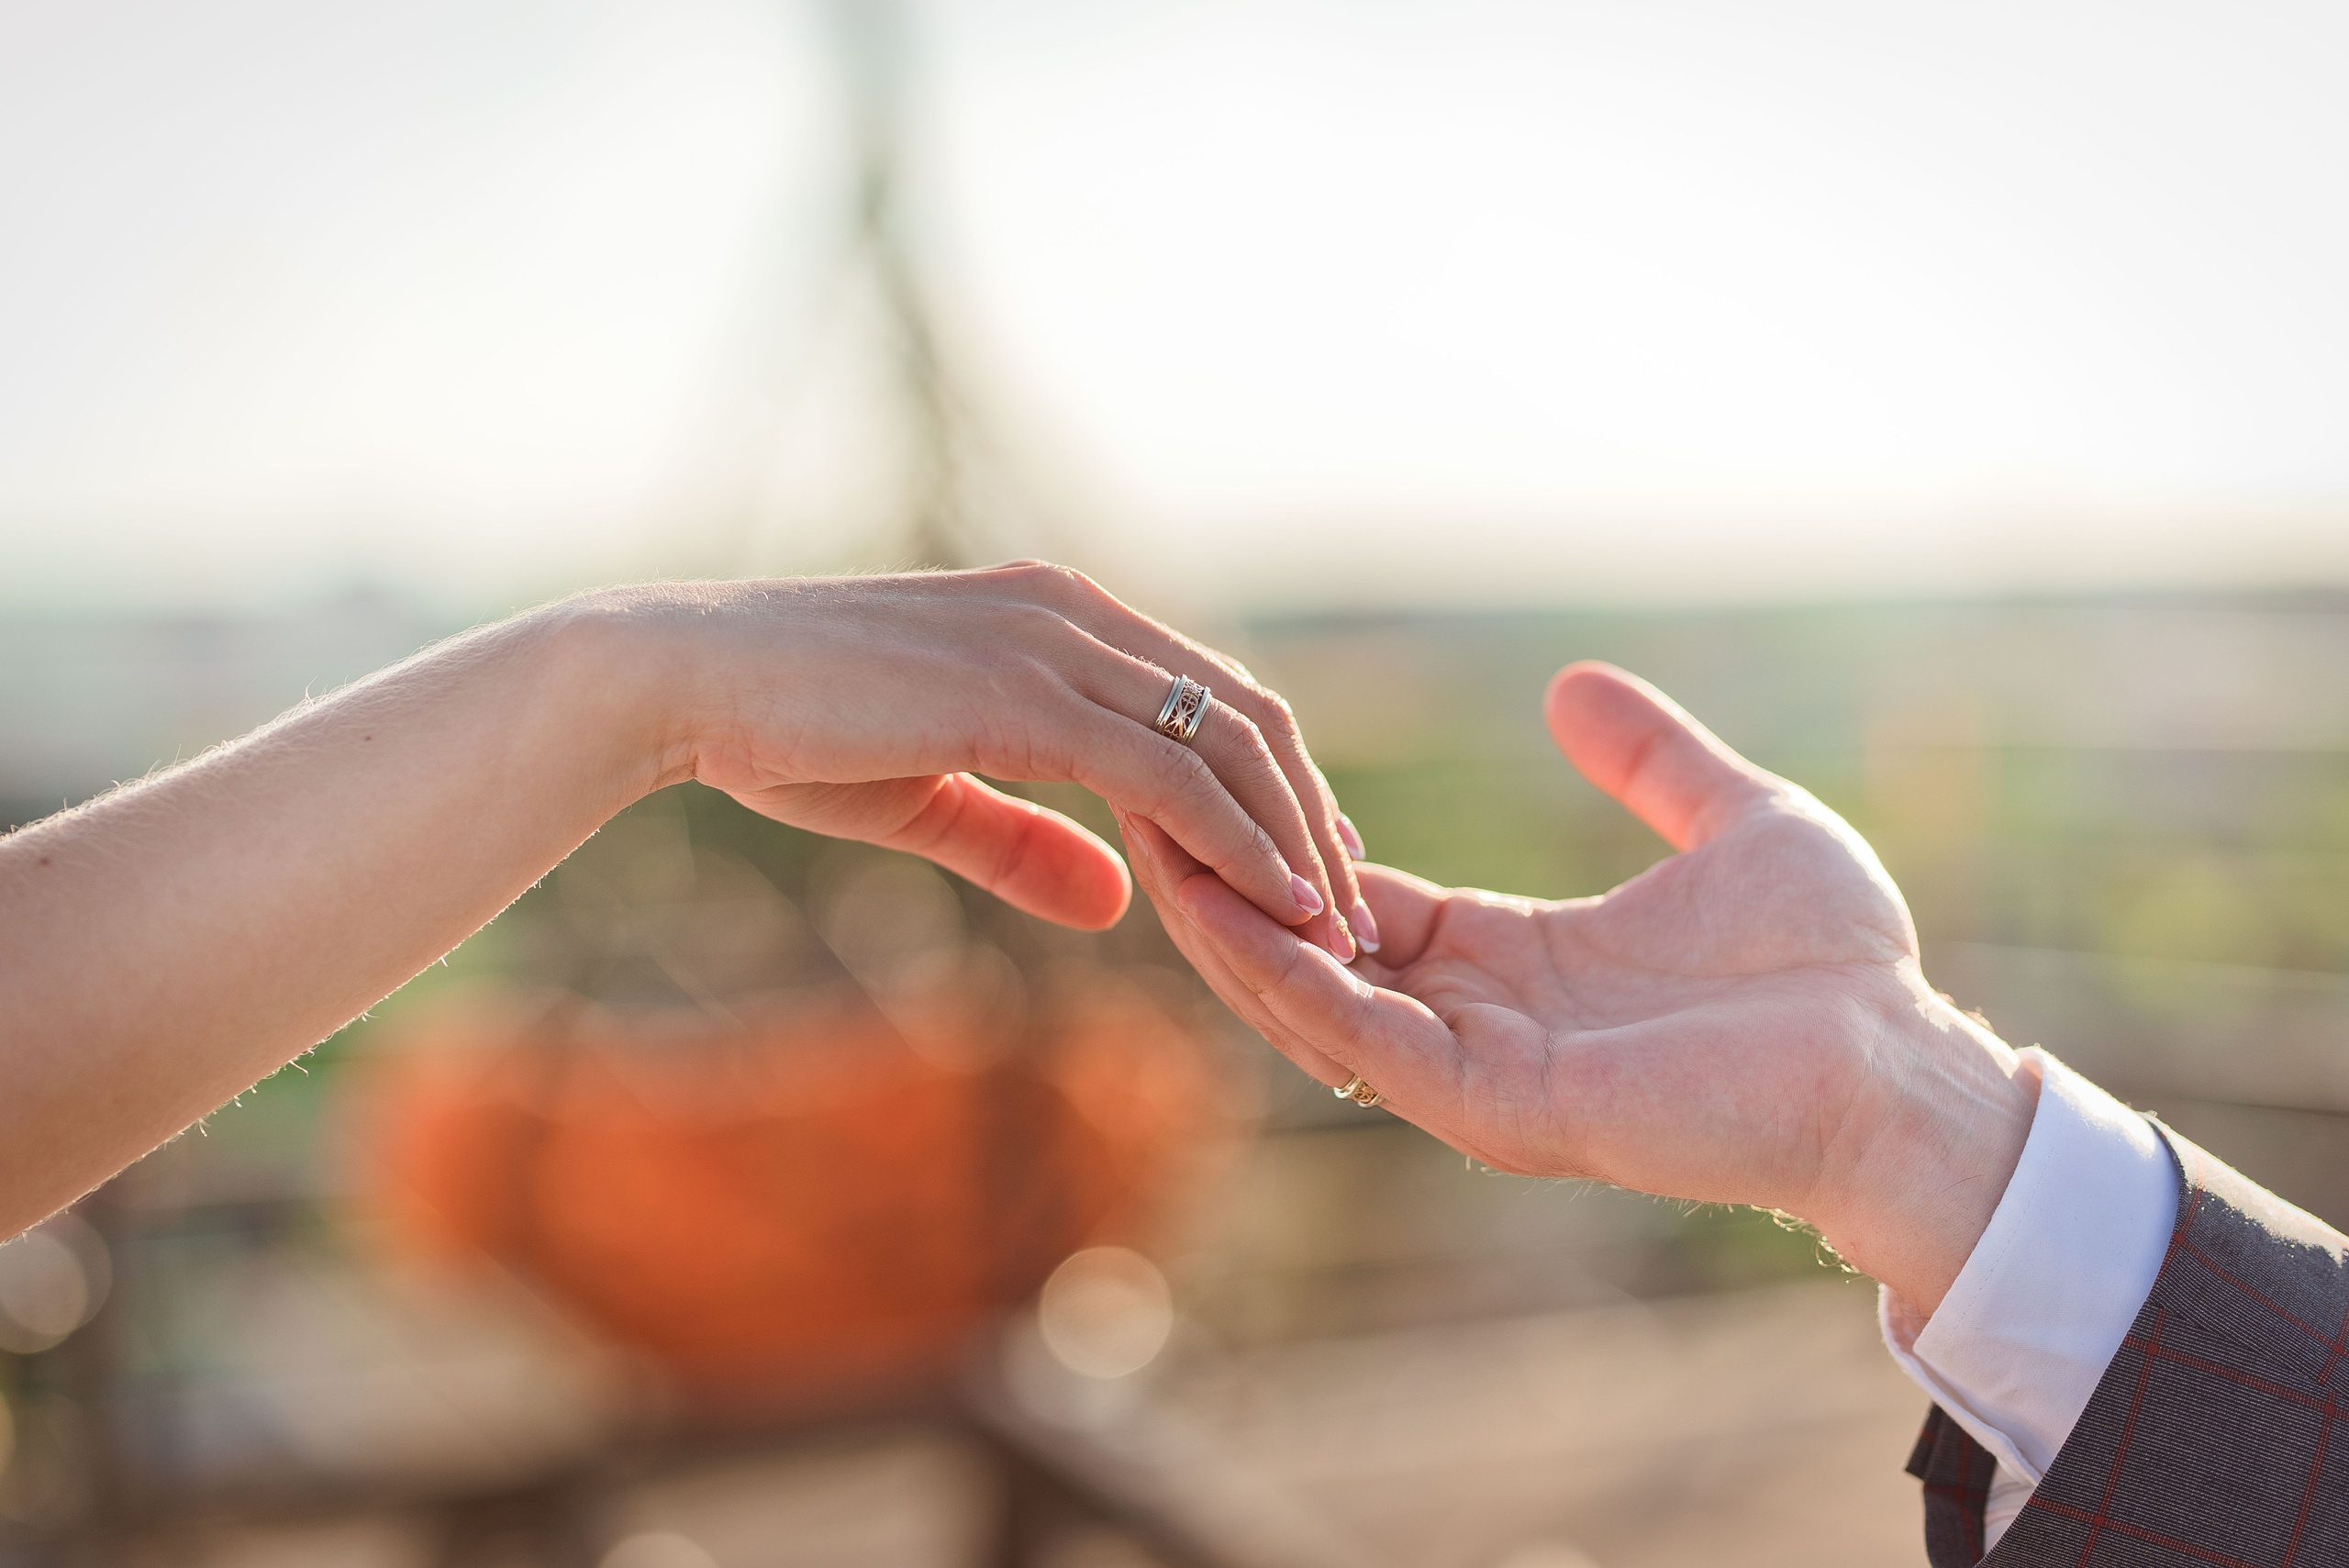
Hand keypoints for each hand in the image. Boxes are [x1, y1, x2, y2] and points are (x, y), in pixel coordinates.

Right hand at [638, 562, 1361, 956]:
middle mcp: (1074, 614)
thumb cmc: (785, 731)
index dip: (1273, 782)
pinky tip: (1273, 903)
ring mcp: (1052, 645)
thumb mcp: (932, 794)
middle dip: (1308, 815)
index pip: (1209, 694)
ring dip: (1292, 840)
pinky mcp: (1022, 695)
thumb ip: (1027, 839)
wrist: (680, 683)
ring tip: (1334, 928)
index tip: (1314, 864)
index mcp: (1058, 617)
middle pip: (1246, 713)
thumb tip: (1114, 898)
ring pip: (1226, 743)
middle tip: (1349, 911)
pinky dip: (1234, 841)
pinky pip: (1168, 775)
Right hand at [1130, 662, 2036, 1311]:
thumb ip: (1649, 758)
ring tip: (1156, 843)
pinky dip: (1294, 983)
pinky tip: (1236, 912)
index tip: (1215, 775)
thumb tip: (1571, 684)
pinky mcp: (1500, 1106)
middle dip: (1228, 883)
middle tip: (1142, 799)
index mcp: (1515, 961)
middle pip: (1310, 950)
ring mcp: (1481, 1070)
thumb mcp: (1732, 818)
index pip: (1362, 903)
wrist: (1899, 1064)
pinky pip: (1368, 1045)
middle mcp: (1478, 1019)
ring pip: (1314, 1001)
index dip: (1287, 841)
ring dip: (1233, 929)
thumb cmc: (1837, 966)